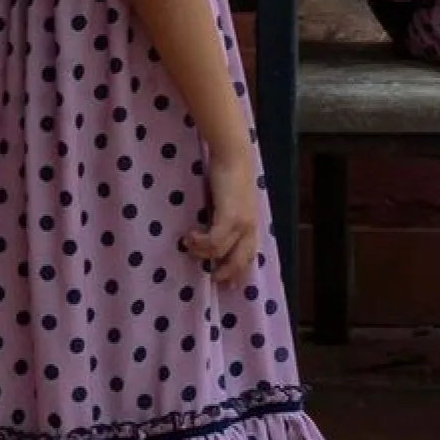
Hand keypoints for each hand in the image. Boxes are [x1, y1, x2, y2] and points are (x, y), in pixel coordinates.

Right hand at [182, 146, 258, 286]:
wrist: (232, 155)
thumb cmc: (229, 174)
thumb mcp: (230, 201)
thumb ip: (226, 216)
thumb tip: (211, 230)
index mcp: (251, 224)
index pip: (249, 255)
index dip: (239, 271)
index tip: (229, 284)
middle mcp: (250, 227)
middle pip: (240, 261)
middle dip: (226, 273)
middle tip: (212, 279)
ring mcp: (241, 223)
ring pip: (220, 253)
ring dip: (201, 252)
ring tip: (188, 243)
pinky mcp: (230, 217)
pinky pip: (213, 242)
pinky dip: (199, 243)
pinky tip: (189, 236)